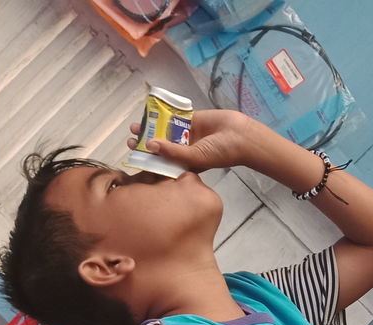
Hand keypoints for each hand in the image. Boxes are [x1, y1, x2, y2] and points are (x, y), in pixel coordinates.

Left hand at [127, 108, 255, 172]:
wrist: (240, 136)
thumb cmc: (221, 153)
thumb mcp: (195, 157)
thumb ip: (173, 152)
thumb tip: (150, 144)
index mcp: (185, 163)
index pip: (162, 161)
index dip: (148, 157)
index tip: (134, 153)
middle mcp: (184, 149)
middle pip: (160, 145)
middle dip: (146, 141)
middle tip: (132, 138)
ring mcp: (188, 134)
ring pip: (165, 130)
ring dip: (152, 128)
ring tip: (137, 125)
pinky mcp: (192, 120)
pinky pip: (175, 117)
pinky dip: (163, 114)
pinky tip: (151, 112)